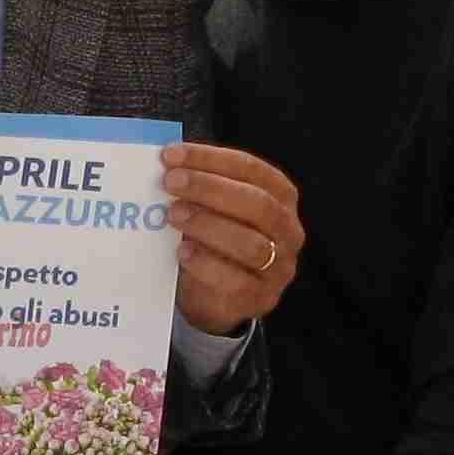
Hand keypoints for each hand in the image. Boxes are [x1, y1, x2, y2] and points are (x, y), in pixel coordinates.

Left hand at [164, 143, 300, 335]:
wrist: (215, 299)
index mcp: (280, 196)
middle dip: (210, 188)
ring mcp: (279, 267)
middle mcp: (287, 229)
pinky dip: (207, 264)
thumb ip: (199, 189)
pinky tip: (182, 251)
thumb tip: (166, 164)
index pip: (251, 169)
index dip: (211, 159)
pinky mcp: (260, 298)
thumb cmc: (214, 242)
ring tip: (173, 214)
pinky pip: (237, 281)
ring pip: (251, 244)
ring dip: (208, 225)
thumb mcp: (212, 210)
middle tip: (171, 181)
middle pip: (257, 203)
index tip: (172, 154)